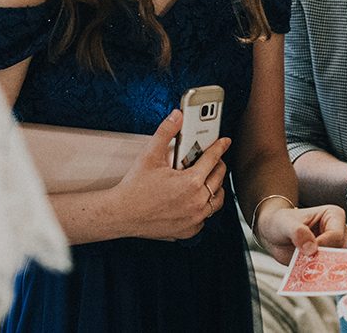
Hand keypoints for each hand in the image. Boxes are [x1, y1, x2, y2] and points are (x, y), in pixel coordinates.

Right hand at [113, 110, 229, 240]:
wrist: (121, 215)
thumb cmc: (134, 187)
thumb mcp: (150, 155)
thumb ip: (166, 132)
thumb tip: (176, 116)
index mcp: (191, 182)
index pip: (213, 159)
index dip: (220, 147)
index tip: (224, 142)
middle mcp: (196, 202)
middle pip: (219, 178)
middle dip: (217, 165)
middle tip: (211, 159)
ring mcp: (194, 218)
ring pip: (217, 200)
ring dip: (214, 187)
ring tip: (206, 179)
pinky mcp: (190, 230)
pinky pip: (205, 217)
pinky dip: (203, 207)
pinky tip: (194, 199)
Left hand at [256, 203, 346, 265]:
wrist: (273, 233)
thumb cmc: (281, 222)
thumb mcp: (285, 223)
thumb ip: (298, 232)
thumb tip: (311, 248)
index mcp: (333, 215)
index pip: (337, 235)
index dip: (323, 245)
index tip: (307, 250)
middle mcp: (337, 232)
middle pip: (339, 252)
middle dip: (323, 259)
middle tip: (308, 263)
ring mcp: (333, 248)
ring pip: (334, 264)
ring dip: (320, 269)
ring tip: (305, 268)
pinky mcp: (326, 261)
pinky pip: (326, 272)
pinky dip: (317, 275)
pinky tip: (305, 273)